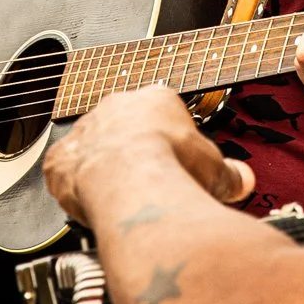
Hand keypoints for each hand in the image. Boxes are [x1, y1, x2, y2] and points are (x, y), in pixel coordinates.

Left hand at [43, 85, 253, 226]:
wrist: (132, 183)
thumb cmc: (174, 169)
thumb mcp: (215, 170)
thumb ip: (229, 174)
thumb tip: (242, 180)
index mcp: (155, 101)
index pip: (162, 114)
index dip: (171, 140)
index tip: (177, 162)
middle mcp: (115, 108)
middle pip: (125, 127)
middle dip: (136, 152)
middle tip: (149, 181)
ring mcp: (85, 131)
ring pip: (93, 147)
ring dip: (103, 167)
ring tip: (122, 196)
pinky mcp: (61, 160)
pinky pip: (65, 171)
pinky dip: (73, 186)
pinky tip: (89, 203)